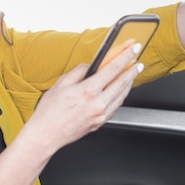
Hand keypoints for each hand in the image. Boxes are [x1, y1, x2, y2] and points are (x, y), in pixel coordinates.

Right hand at [25, 42, 142, 152]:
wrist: (46, 135)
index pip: (112, 69)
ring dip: (129, 83)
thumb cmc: (50, 111)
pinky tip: (120, 90)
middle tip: (138, 62)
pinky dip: (121, 96)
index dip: (125, 57)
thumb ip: (79, 71)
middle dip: (132, 70)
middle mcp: (97, 104)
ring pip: (122, 96)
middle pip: (122, 83)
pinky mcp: (100, 123)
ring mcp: (100, 115)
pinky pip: (115, 106)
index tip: (133, 49)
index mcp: (87, 91)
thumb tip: (91, 66)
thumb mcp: (61, 83)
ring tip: (131, 74)